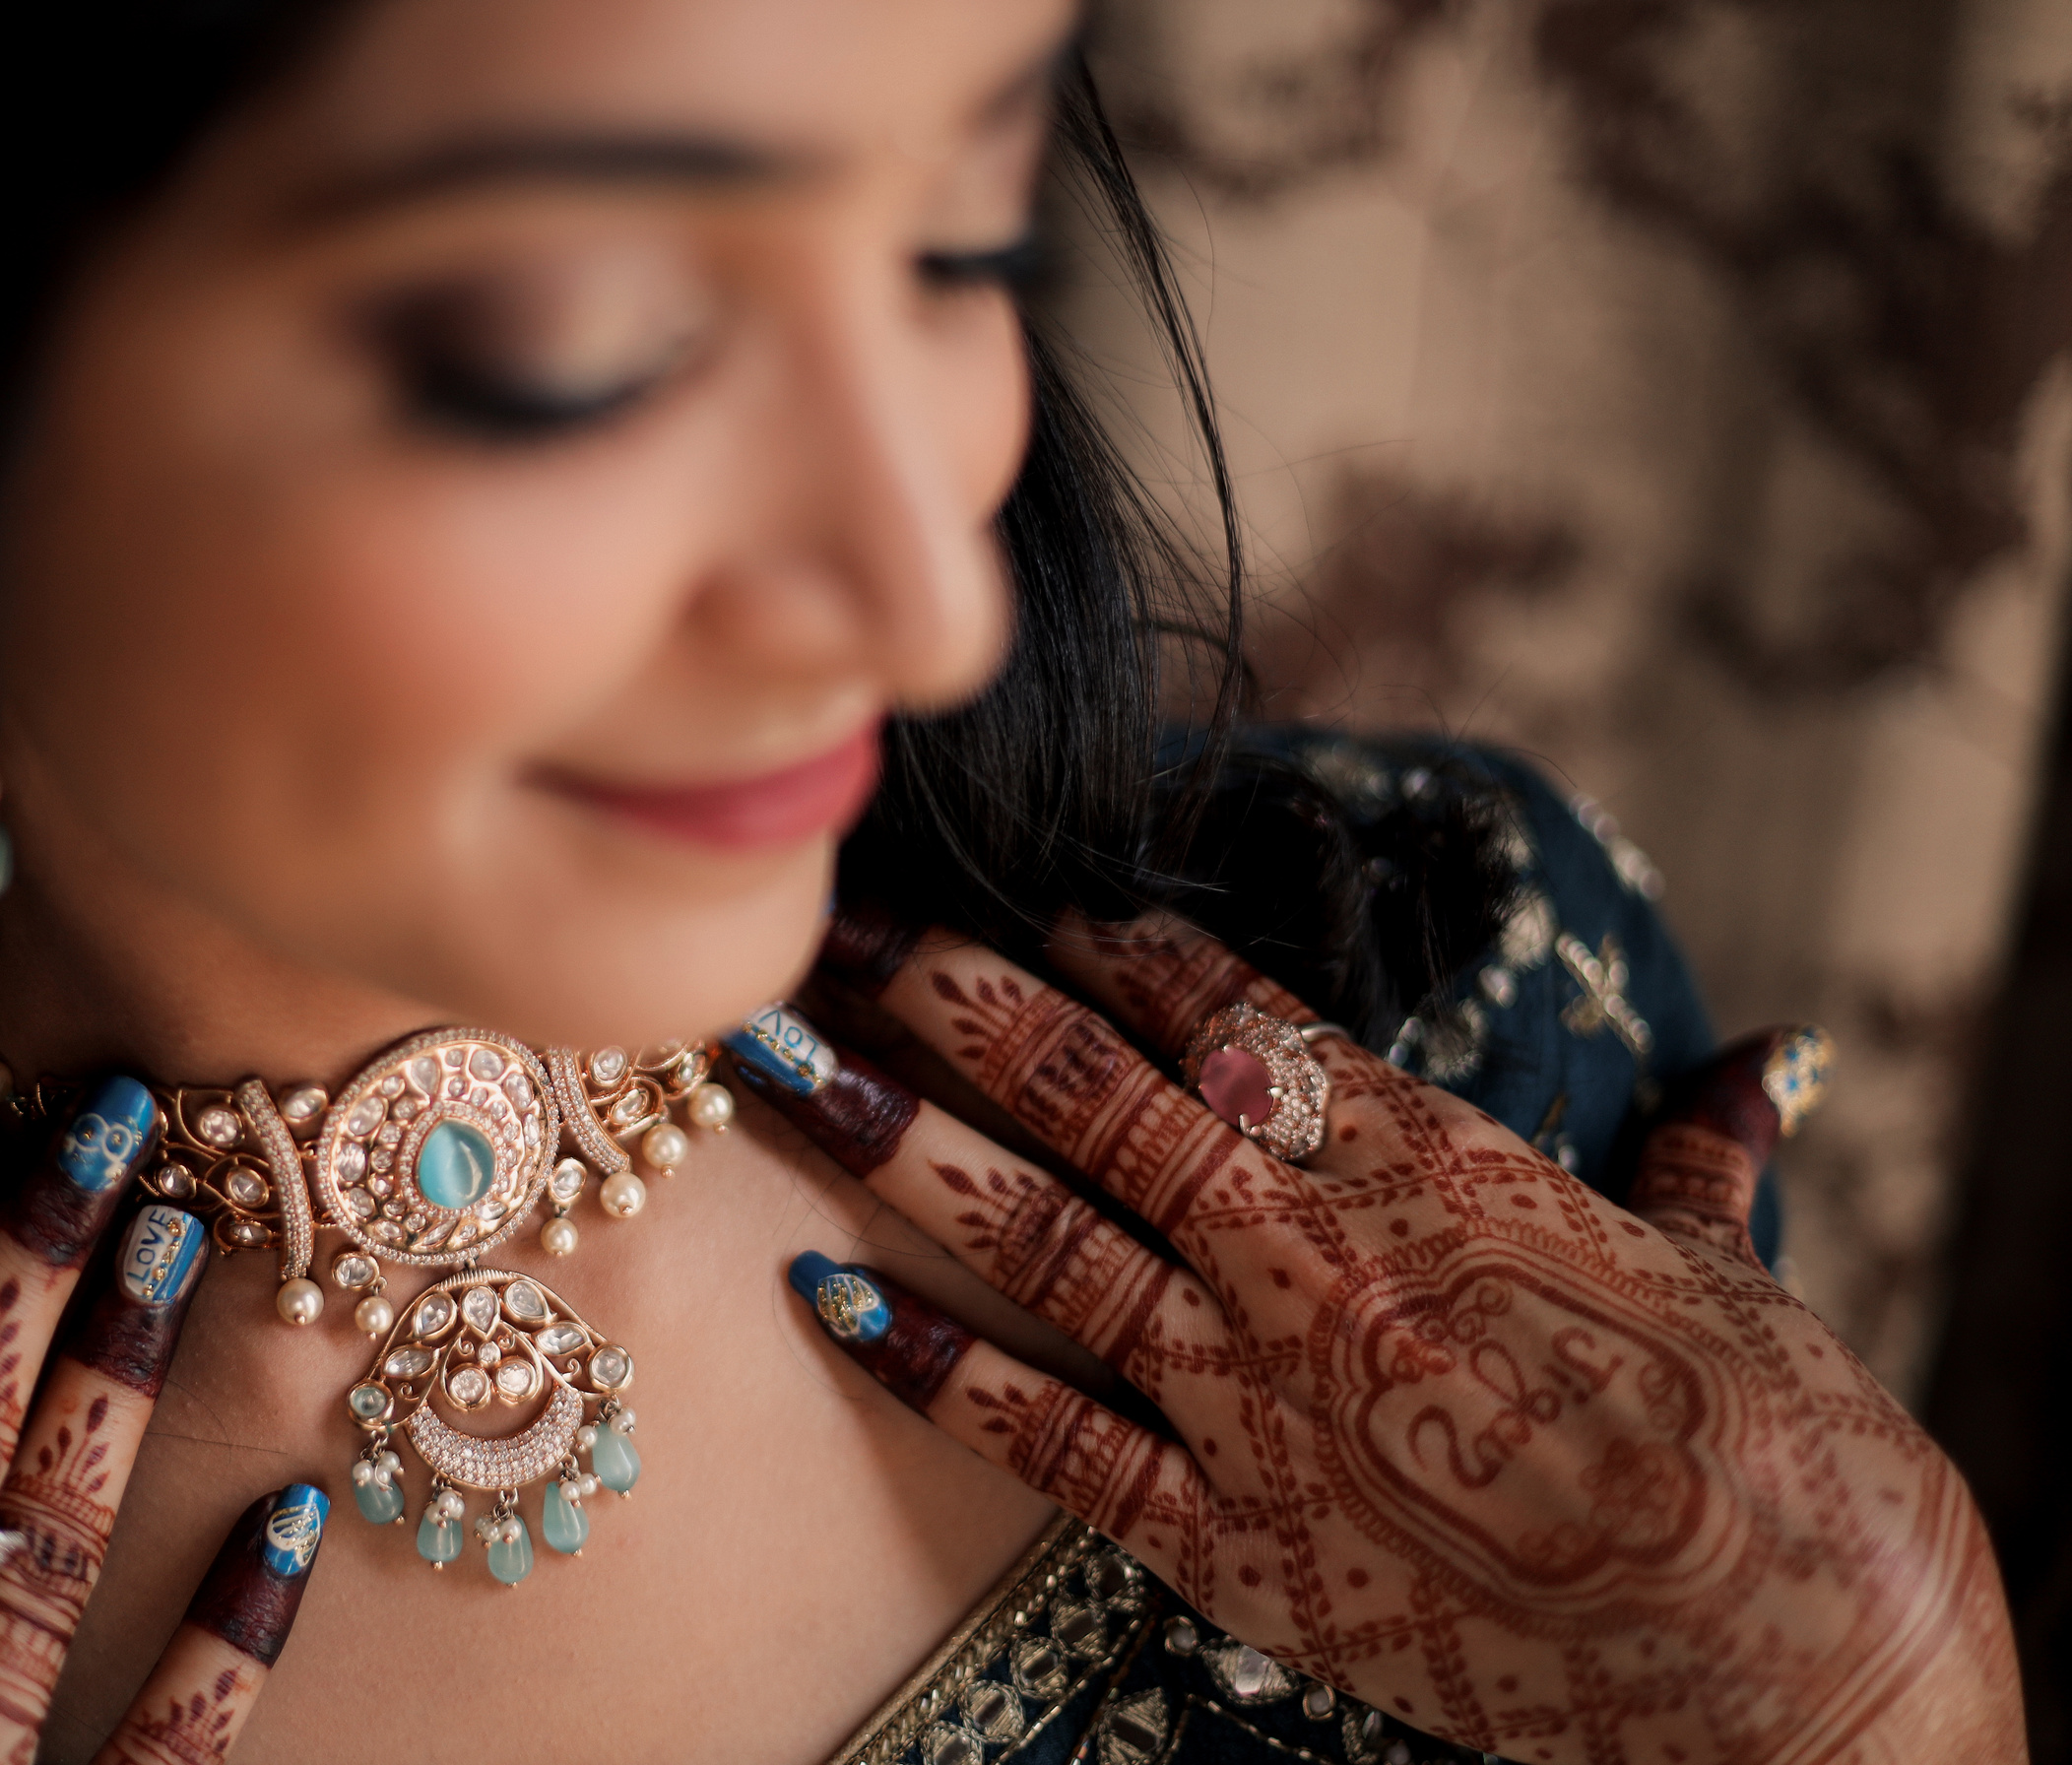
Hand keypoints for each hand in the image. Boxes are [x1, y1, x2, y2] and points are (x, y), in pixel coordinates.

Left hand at [741, 913, 2023, 1764]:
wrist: (1800, 1673)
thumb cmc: (1787, 1466)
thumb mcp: (1744, 1276)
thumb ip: (1702, 1154)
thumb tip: (1760, 1060)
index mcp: (1442, 1168)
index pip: (1236, 1016)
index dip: (1111, 940)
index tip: (1020, 888)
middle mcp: (1322, 1261)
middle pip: (1097, 1094)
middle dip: (950, 996)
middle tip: (833, 924)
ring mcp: (1264, 1404)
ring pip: (1044, 1236)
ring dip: (896, 1138)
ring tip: (777, 1060)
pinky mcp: (1239, 1548)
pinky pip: (1050, 1443)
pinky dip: (933, 1368)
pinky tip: (826, 1298)